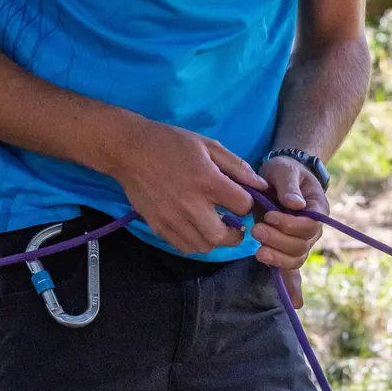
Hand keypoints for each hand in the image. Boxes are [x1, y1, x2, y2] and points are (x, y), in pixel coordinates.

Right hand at [97, 113, 263, 256]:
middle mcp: (190, 205)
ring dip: (215, 240)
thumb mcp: (209, 146)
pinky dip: (195, 243)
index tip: (242, 200)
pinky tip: (197, 229)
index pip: (242, 206)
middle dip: (236, 234)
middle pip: (223, 236)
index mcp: (207, 181)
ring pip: (203, 246)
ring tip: (216, 227)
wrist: (130, 150)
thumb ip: (237, 167)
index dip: (248, 204)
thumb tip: (261, 185)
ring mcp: (172, 219)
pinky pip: (183, 247)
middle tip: (236, 226)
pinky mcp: (157, 226)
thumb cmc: (172, 143)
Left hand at [252, 154, 326, 308]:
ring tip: (256, 250)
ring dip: (276, 258)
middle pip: (301, 245)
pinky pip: (292, 271)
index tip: (270, 217)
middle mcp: (313, 229)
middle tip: (256, 231)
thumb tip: (295, 205)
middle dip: (278, 241)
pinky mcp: (287, 249)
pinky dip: (293, 287)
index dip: (289, 225)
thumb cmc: (285, 171)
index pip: (309, 225)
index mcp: (317, 209)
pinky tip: (295, 303)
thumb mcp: (285, 170)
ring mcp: (300, 242)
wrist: (281, 177)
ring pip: (295, 259)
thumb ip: (288, 186)